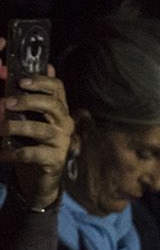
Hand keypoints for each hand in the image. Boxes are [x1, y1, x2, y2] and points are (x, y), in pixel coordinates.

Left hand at [0, 42, 71, 208]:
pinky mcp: (54, 161)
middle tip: (6, 102)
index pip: (58, 88)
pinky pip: (32, 154)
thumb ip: (24, 98)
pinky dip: (13, 152)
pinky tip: (1, 153)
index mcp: (58, 109)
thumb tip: (30, 71)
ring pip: (42, 129)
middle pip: (53, 105)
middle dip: (29, 101)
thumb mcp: (27, 118)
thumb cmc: (31, 143)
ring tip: (0, 128)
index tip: (21, 81)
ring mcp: (61, 142)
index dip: (42, 81)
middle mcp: (64, 123)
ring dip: (17, 126)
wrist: (39, 178)